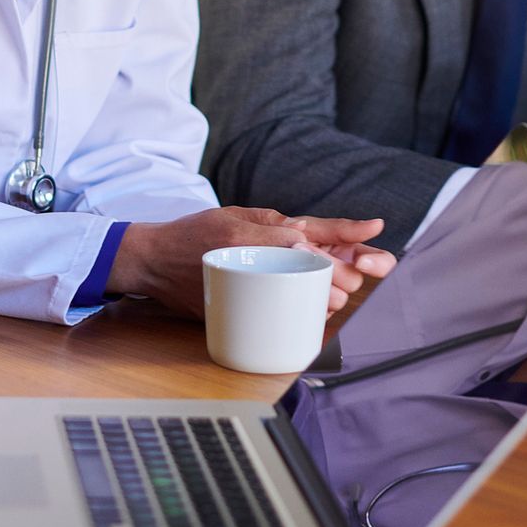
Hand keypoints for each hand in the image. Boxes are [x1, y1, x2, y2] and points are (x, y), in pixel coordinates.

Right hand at [109, 207, 391, 318]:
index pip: (312, 230)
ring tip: (334, 298)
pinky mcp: (233, 305)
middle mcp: (254, 252)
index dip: (346, 232)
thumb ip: (277, 222)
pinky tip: (310, 312)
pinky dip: (297, 312)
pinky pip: (274, 312)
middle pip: (313, 264)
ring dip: (323, 298)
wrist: (152, 259)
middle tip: (353, 280)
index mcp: (258, 228)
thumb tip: (318, 234)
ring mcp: (244, 280)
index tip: (374, 231)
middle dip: (342, 275)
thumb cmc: (197, 233)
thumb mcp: (238, 214)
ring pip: (298, 292)